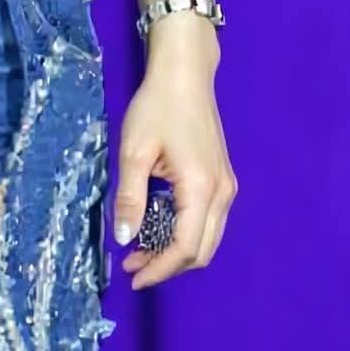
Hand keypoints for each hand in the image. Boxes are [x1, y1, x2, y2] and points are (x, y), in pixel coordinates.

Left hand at [112, 27, 238, 290]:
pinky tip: (157, 227)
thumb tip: (123, 239)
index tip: (131, 276)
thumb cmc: (157, 107)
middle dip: (167, 265)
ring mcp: (226, 187)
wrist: (185, 74)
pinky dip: (184, 234)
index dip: (159, 269)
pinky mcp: (222, 179)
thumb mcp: (134, 151)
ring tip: (139, 250)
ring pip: (207, 238)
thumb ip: (130, 198)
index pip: (184, 248)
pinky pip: (207, 221)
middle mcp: (222, 194)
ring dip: (176, 252)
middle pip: (201, 251)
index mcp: (201, 189)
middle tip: (131, 265)